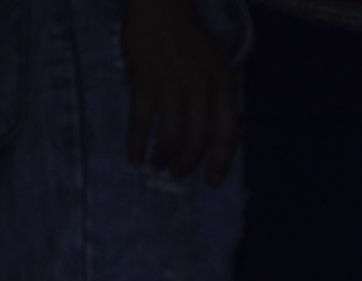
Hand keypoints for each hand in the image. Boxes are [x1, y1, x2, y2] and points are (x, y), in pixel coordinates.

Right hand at [120, 0, 239, 184]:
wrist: (160, 6)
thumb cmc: (192, 38)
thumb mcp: (219, 66)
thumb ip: (224, 100)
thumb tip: (225, 138)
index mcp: (225, 85)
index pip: (227, 134)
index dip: (220, 162)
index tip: (212, 181)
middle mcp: (201, 88)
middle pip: (197, 140)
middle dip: (188, 164)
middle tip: (178, 176)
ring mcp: (171, 85)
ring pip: (171, 136)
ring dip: (164, 158)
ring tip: (157, 168)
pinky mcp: (143, 82)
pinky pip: (140, 122)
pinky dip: (137, 143)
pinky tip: (134, 158)